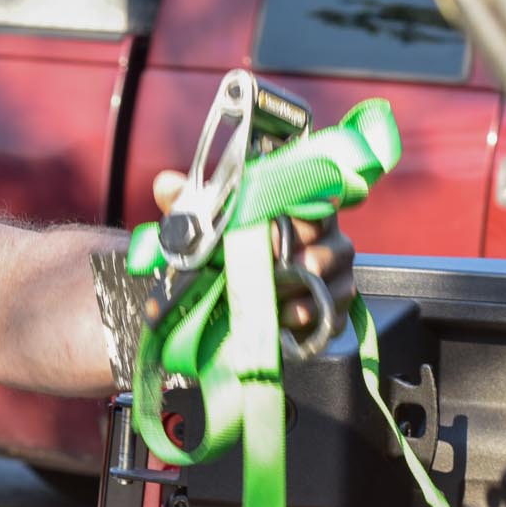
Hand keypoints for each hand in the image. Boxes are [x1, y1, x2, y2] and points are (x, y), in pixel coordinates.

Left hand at [152, 170, 356, 332]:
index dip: (296, 222)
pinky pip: (336, 317)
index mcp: (303, 212)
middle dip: (309, 259)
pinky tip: (288, 322)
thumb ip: (190, 205)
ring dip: (311, 293)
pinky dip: (316, 321)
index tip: (269, 236)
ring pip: (340, 282)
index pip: (316, 207)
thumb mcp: (205, 229)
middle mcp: (327, 242)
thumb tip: (165, 184)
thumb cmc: (227, 253)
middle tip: (283, 269)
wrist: (233, 299)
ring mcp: (335, 278)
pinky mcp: (333, 313)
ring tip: (282, 302)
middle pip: (336, 245)